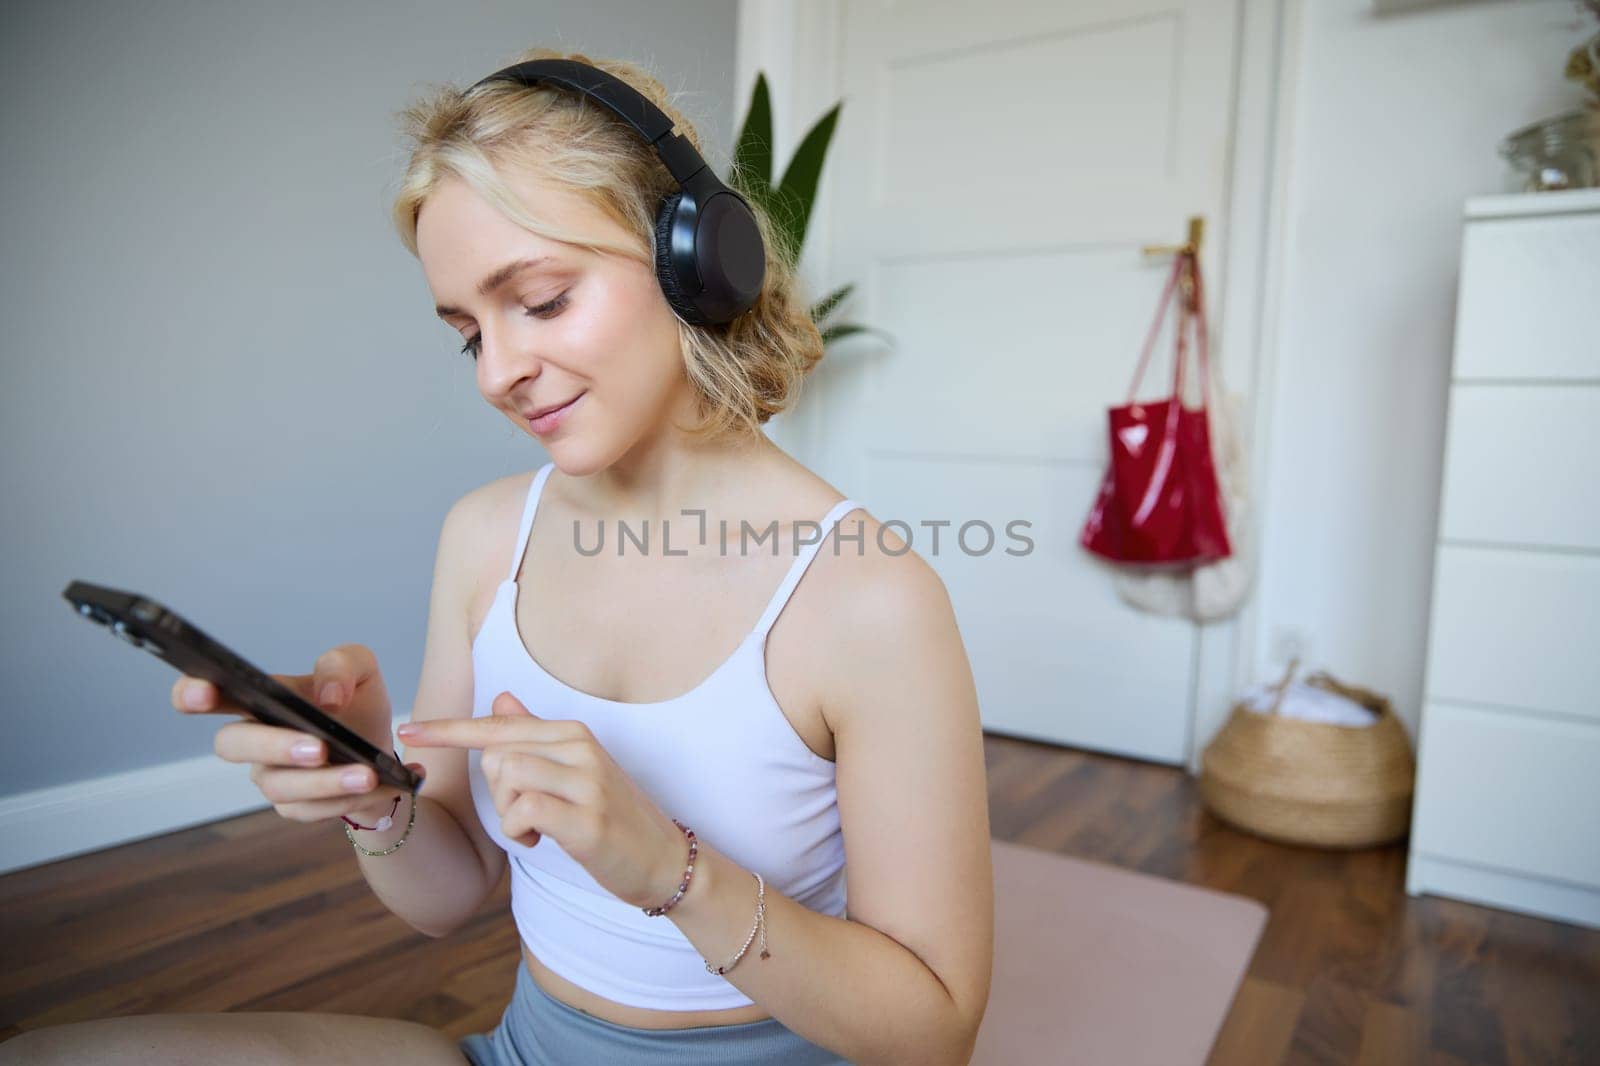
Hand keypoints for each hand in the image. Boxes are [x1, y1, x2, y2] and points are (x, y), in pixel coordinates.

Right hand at [171, 643, 425, 823]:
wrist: (384, 754)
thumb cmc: (357, 706)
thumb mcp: (361, 670)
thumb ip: (341, 666)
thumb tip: (329, 696)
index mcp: (261, 699)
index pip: (207, 693)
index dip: (192, 693)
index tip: (202, 694)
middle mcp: (254, 739)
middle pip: (232, 745)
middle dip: (272, 746)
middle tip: (318, 748)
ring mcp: (270, 776)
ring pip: (279, 786)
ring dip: (324, 781)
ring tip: (366, 774)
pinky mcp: (294, 807)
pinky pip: (311, 809)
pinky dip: (348, 798)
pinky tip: (379, 786)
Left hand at [397, 690, 685, 909]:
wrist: (663, 859)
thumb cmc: (613, 817)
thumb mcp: (575, 770)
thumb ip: (535, 736)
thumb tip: (500, 697)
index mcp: (573, 734)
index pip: (500, 723)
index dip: (448, 728)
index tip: (408, 729)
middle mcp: (580, 748)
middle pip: (497, 753)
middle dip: (496, 792)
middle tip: (526, 814)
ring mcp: (587, 781)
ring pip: (507, 777)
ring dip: (507, 813)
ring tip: (534, 827)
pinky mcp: (588, 818)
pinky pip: (523, 811)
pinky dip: (519, 830)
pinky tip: (539, 839)